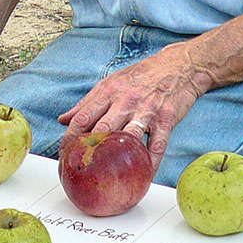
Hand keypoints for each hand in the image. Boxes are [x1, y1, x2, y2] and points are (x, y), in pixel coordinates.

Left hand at [57, 42, 209, 171]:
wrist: (178, 66)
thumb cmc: (141, 77)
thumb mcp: (110, 83)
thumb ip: (86, 103)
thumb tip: (63, 119)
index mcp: (108, 92)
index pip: (83, 117)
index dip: (70, 137)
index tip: (63, 153)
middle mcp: (125, 101)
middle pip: (102, 129)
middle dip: (90, 151)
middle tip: (82, 170)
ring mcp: (146, 110)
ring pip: (129, 137)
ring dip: (119, 157)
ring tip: (110, 176)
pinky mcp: (166, 119)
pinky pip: (157, 145)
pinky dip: (151, 162)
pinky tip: (144, 174)